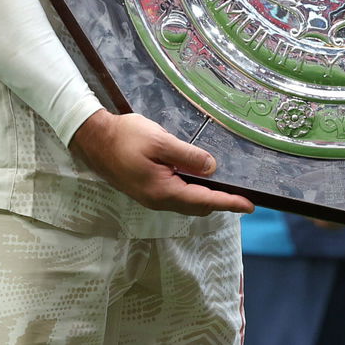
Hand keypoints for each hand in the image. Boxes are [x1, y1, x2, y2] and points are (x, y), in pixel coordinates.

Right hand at [69, 109, 253, 215]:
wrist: (94, 140)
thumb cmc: (126, 137)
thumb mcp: (160, 141)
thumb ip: (188, 156)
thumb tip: (212, 168)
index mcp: (163, 190)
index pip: (204, 200)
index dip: (229, 203)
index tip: (250, 205)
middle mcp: (158, 200)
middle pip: (197, 207)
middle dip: (221, 202)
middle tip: (242, 195)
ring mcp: (151, 198)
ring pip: (187, 203)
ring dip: (207, 198)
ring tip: (226, 189)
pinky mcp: (147, 191)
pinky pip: (177, 197)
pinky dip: (193, 192)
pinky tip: (200, 180)